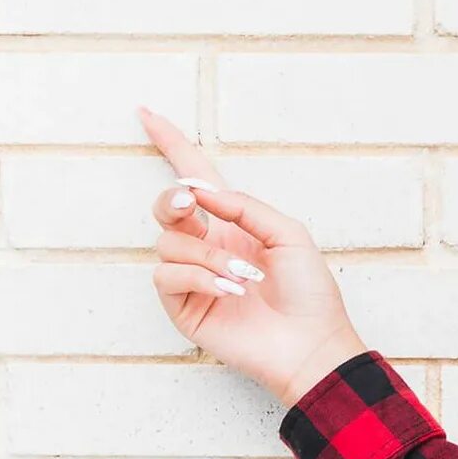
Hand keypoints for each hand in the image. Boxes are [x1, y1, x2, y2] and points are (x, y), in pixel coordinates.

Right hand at [138, 104, 366, 407]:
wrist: (310, 343)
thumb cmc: (308, 291)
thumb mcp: (288, 233)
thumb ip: (244, 206)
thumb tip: (199, 191)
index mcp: (233, 224)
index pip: (195, 178)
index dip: (172, 146)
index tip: (147, 115)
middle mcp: (207, 246)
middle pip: (167, 207)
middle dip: (172, 201)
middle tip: (191, 204)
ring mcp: (192, 277)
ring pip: (169, 244)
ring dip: (207, 256)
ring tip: (243, 277)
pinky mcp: (184, 307)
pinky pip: (168, 276)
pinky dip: (198, 278)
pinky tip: (229, 292)